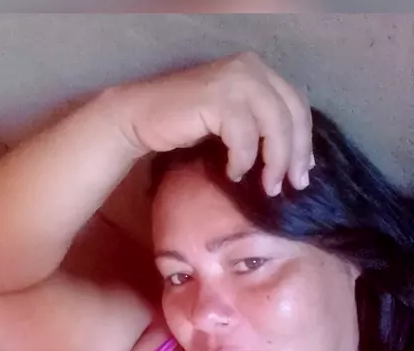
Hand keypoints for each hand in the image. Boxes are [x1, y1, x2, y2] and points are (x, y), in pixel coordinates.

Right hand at [115, 52, 313, 195]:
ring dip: (275, 162)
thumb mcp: (234, 122)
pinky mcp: (218, 98)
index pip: (296, 105)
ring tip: (266, 187)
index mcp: (258, 71)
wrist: (141, 117)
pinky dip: (243, 159)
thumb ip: (262, 128)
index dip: (304, 142)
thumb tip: (295, 160)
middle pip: (292, 114)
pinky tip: (233, 173)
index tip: (302, 174)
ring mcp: (234, 80)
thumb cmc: (186, 124)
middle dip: (295, 155)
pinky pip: (244, 136)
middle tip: (292, 186)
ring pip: (274, 125)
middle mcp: (251, 68)